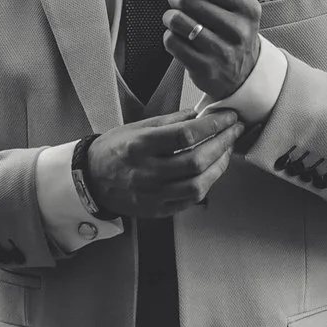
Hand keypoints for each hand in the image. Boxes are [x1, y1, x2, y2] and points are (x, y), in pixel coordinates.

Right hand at [80, 106, 242, 218]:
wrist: (91, 179)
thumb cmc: (115, 149)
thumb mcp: (137, 127)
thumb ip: (170, 122)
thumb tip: (200, 115)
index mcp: (140, 146)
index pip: (186, 135)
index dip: (213, 125)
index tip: (228, 117)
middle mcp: (146, 173)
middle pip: (196, 161)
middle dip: (223, 143)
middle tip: (235, 130)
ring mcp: (152, 195)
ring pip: (197, 185)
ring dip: (219, 166)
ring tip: (227, 150)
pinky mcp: (157, 211)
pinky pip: (190, 200)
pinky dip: (206, 184)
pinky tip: (212, 170)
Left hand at [163, 0, 262, 99]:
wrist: (244, 72)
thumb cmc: (236, 22)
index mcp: (248, 5)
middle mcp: (239, 28)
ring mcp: (223, 50)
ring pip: (177, 20)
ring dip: (170, 16)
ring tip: (175, 17)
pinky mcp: (206, 68)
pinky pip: (172, 42)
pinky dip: (169, 36)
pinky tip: (179, 36)